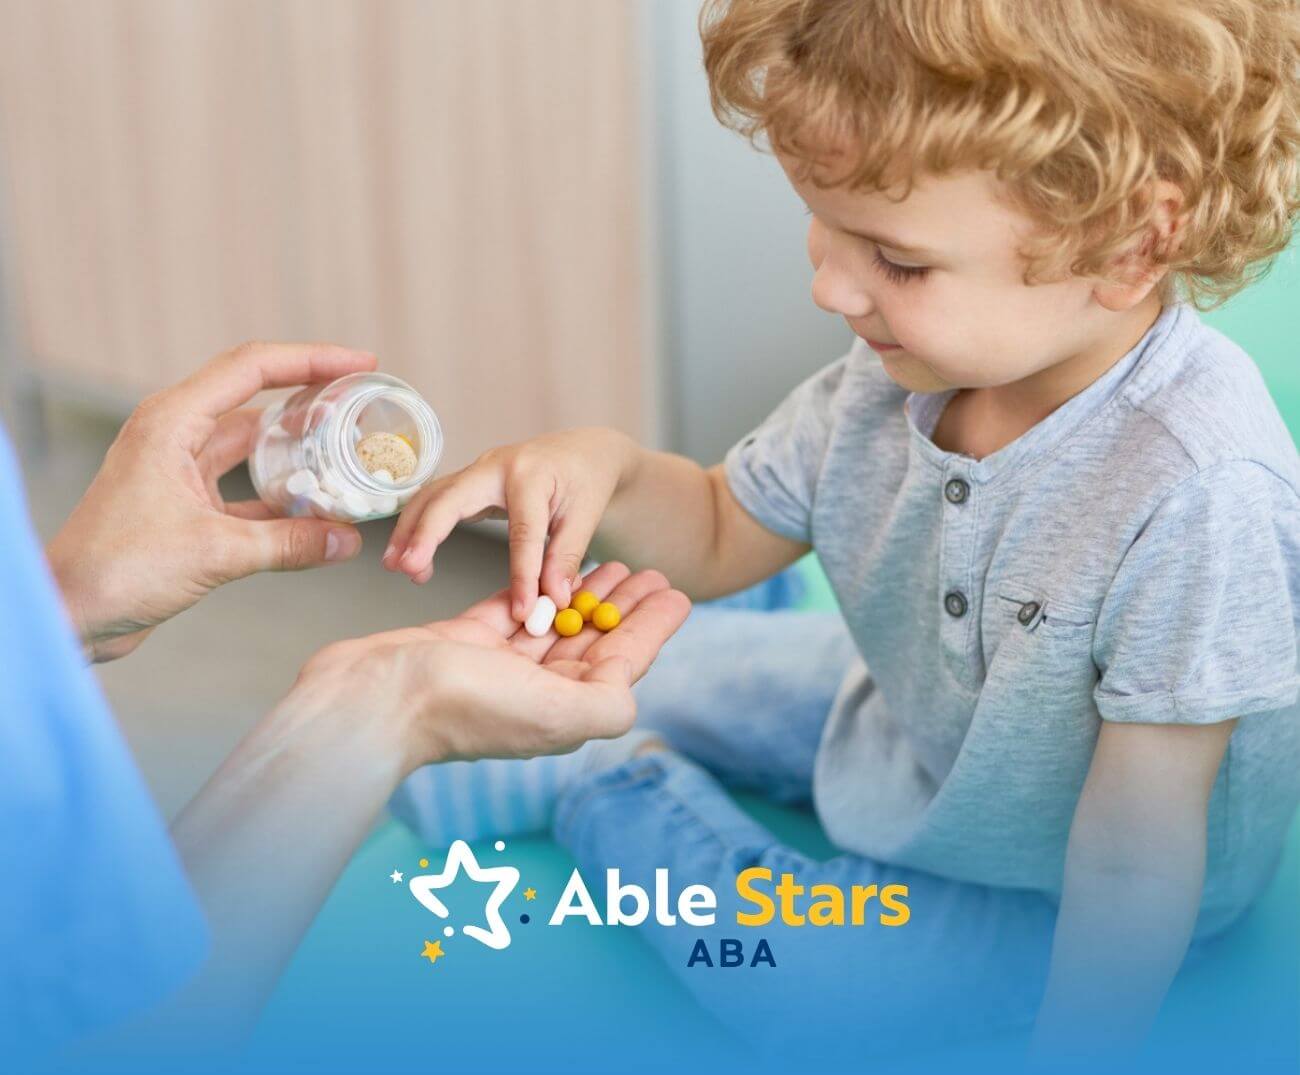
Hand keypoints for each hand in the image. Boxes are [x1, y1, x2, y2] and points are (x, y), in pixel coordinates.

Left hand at [47, 341, 377, 661]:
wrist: (68, 614)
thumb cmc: (115, 571)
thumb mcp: (214, 552)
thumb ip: (288, 544)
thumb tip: (348, 540)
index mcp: (172, 422)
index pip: (253, 368)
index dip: (312, 359)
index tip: (361, 365)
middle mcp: (175, 435)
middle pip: (257, 399)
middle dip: (312, 401)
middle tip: (362, 408)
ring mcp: (179, 470)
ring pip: (253, 446)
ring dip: (298, 451)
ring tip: (347, 453)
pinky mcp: (185, 506)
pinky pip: (246, 488)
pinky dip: (281, 497)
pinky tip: (317, 511)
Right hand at [287, 561, 689, 771]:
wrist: (370, 701)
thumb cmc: (460, 707)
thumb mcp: (554, 713)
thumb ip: (606, 703)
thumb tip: (629, 689)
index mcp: (566, 709)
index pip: (623, 661)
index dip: (652, 628)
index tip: (677, 592)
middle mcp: (537, 692)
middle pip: (594, 642)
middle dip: (624, 607)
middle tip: (650, 570)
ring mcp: (501, 667)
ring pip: (556, 624)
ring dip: (586, 594)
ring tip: (614, 563)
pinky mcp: (467, 642)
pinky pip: (512, 611)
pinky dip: (536, 589)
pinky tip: (555, 569)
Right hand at [382, 427, 638, 620]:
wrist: (582, 451)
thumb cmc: (586, 481)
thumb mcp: (585, 517)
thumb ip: (567, 558)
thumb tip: (553, 600)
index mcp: (532, 476)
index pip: (523, 533)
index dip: (521, 575)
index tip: (520, 611)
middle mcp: (496, 466)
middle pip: (450, 498)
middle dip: (425, 533)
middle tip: (407, 568)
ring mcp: (478, 470)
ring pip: (432, 495)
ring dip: (409, 529)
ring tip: (397, 567)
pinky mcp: (469, 481)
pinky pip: (435, 500)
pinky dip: (417, 525)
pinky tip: (409, 555)